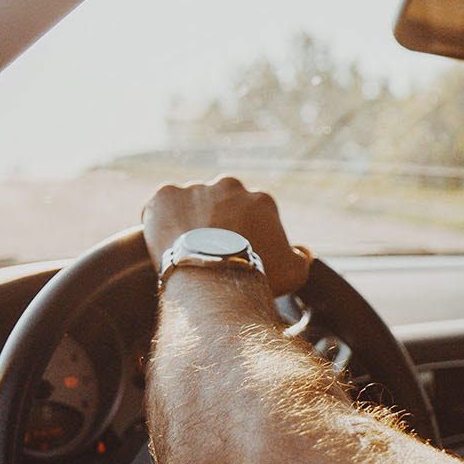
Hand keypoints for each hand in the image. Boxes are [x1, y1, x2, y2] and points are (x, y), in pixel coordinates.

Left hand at [143, 176, 310, 296]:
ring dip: (189, 220)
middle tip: (209, 251)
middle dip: (216, 222)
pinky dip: (161, 221)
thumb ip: (302, 257)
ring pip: (190, 204)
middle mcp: (230, 186)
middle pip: (221, 204)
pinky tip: (165, 243)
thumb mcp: (295, 272)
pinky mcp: (166, 195)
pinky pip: (161, 207)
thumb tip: (303, 250)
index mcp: (261, 200)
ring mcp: (196, 188)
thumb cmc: (257, 276)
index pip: (252, 214)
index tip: (235, 253)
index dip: (244, 235)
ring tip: (185, 251)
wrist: (214, 277)